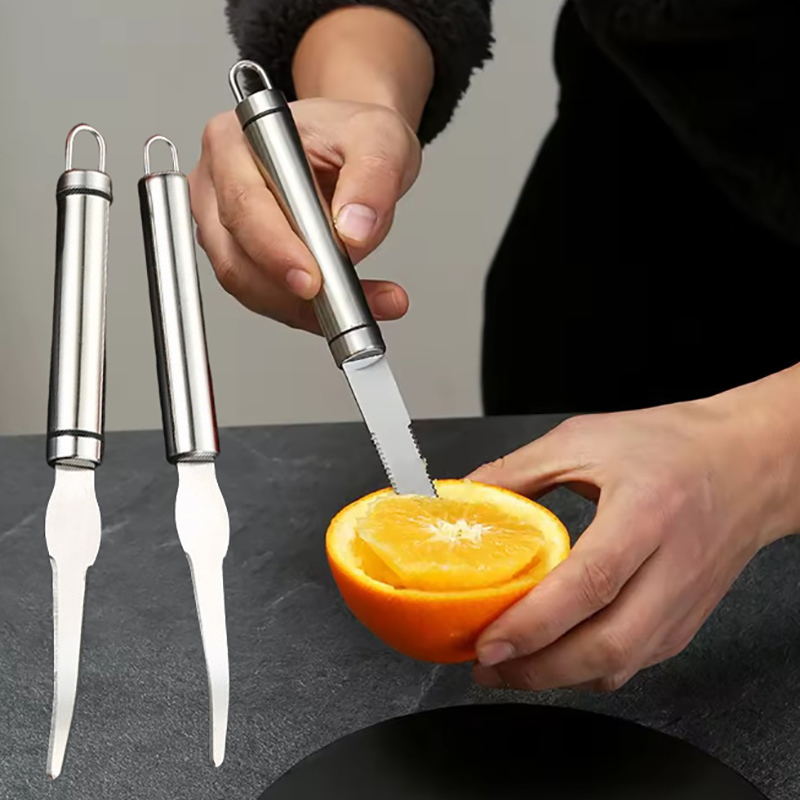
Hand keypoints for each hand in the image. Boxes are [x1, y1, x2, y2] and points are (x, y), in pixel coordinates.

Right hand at [188, 100, 420, 330]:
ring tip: (368, 302)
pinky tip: (352, 303)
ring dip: (307, 308)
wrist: (353, 148)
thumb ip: (372, 178)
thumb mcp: (379, 138)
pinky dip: (310, 310)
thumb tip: (355, 229)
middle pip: (236, 255)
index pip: (244, 204)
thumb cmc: (351, 134)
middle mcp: (217, 183)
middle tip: (345, 303)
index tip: (313, 279)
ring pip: (250, 285)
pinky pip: (269, 296)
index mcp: (234, 140)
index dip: (275, 248)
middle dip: (291, 291)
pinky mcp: (242, 256)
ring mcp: (223, 225)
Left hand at [467, 385, 799, 692]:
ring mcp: (684, 603)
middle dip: (536, 669)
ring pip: (619, 666)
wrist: (747, 464)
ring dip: (556, 678)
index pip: (590, 583)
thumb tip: (463, 498)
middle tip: (484, 664)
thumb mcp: (585, 439)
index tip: (486, 641)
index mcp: (648, 512)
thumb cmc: (671, 446)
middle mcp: (673, 567)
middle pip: (607, 645)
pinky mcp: (685, 621)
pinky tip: (551, 655)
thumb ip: (518, 472)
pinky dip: (585, 670)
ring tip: (505, 666)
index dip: (535, 622)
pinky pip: (632, 663)